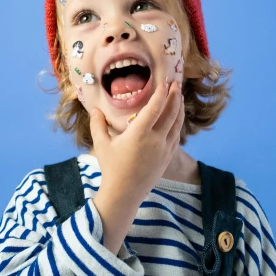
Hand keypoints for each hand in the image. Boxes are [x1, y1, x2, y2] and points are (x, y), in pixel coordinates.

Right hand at [89, 80, 184, 202]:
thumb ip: (98, 124)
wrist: (124, 193)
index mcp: (139, 133)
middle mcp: (156, 139)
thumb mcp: (101, 145)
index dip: (161, 93)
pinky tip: (177, 119)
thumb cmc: (111, 168)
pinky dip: (179, 124)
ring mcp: (164, 149)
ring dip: (180, 108)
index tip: (164, 82)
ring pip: (177, 124)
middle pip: (171, 112)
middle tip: (176, 83)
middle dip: (175, 96)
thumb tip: (95, 108)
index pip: (155, 107)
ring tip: (180, 97)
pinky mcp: (168, 157)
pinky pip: (177, 136)